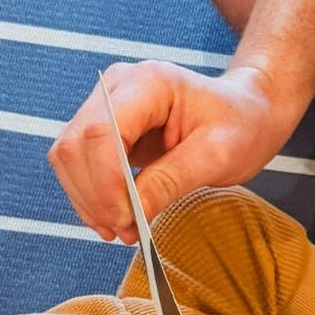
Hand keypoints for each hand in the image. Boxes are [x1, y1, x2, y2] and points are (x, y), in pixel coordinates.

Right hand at [49, 63, 294, 242]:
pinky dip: (91, 196)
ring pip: (68, 156)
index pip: (102, 131)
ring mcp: (106, 105)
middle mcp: (117, 87)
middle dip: (95, 196)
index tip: (127, 219)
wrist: (246, 113)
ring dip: (89, 200)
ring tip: (123, 229)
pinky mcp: (105, 128)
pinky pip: (79, 164)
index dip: (106, 181)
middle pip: (76, 144)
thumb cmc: (240, 125)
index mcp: (149, 82)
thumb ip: (171, 181)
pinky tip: (115, 218)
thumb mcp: (218, 156)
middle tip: (126, 232)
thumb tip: (130, 214)